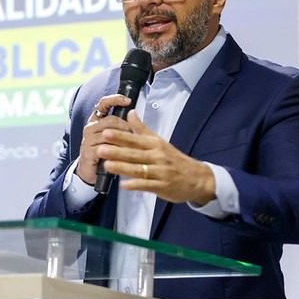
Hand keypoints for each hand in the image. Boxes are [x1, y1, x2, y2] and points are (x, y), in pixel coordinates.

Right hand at [75, 94, 132, 184]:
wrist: (90, 170)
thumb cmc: (102, 151)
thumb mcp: (111, 136)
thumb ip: (119, 124)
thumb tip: (134, 113)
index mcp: (95, 120)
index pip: (103, 104)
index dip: (115, 100)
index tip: (127, 100)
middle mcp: (90, 127)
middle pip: (111, 120)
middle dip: (125, 127)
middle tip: (133, 135)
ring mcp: (88, 139)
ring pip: (109, 134)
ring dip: (122, 140)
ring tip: (130, 146)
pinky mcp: (88, 152)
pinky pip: (105, 148)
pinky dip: (116, 151)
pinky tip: (122, 155)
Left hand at [97, 110, 215, 204]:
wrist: (197, 178)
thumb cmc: (174, 158)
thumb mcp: (159, 141)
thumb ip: (142, 128)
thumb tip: (130, 112)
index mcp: (155, 144)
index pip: (135, 139)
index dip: (120, 136)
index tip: (106, 132)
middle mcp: (157, 156)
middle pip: (134, 153)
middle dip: (117, 151)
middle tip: (101, 148)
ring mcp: (160, 172)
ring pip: (139, 169)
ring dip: (122, 167)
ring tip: (107, 165)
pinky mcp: (162, 186)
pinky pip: (146, 185)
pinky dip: (135, 185)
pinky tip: (124, 184)